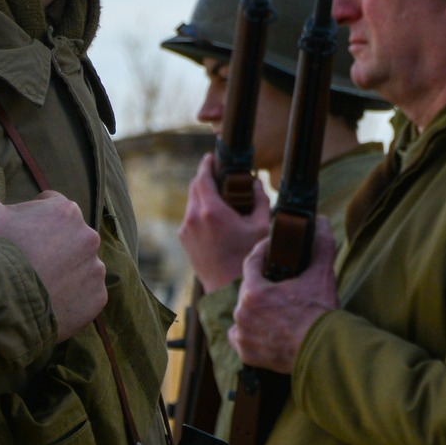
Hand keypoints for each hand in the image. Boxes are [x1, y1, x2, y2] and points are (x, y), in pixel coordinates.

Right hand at [0, 186, 107, 335]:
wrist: (5, 305)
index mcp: (66, 210)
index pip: (52, 206)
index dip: (34, 219)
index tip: (22, 235)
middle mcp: (89, 235)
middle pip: (70, 236)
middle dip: (53, 245)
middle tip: (30, 261)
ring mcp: (96, 267)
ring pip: (80, 264)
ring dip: (65, 270)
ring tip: (40, 283)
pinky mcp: (98, 295)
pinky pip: (86, 292)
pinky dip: (72, 296)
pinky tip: (51, 301)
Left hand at [179, 153, 270, 290]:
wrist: (228, 288)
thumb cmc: (248, 257)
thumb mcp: (260, 225)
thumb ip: (259, 199)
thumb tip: (256, 182)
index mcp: (211, 211)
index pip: (203, 177)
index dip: (207, 163)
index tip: (213, 156)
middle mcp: (193, 218)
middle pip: (195, 186)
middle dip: (206, 177)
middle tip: (220, 172)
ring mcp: (186, 230)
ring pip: (192, 202)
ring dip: (203, 194)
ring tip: (220, 194)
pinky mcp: (185, 240)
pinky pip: (190, 216)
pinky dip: (200, 209)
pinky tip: (215, 214)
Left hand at [230, 216, 338, 373]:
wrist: (323, 352)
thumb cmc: (320, 314)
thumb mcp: (322, 275)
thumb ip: (321, 245)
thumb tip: (322, 221)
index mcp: (254, 291)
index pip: (251, 261)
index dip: (262, 251)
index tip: (272, 248)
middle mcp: (242, 312)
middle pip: (248, 288)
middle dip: (262, 282)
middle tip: (279, 281)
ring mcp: (243, 334)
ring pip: (244, 312)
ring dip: (255, 307)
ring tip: (273, 306)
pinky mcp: (246, 353)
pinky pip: (241, 337)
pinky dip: (250, 332)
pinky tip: (264, 329)